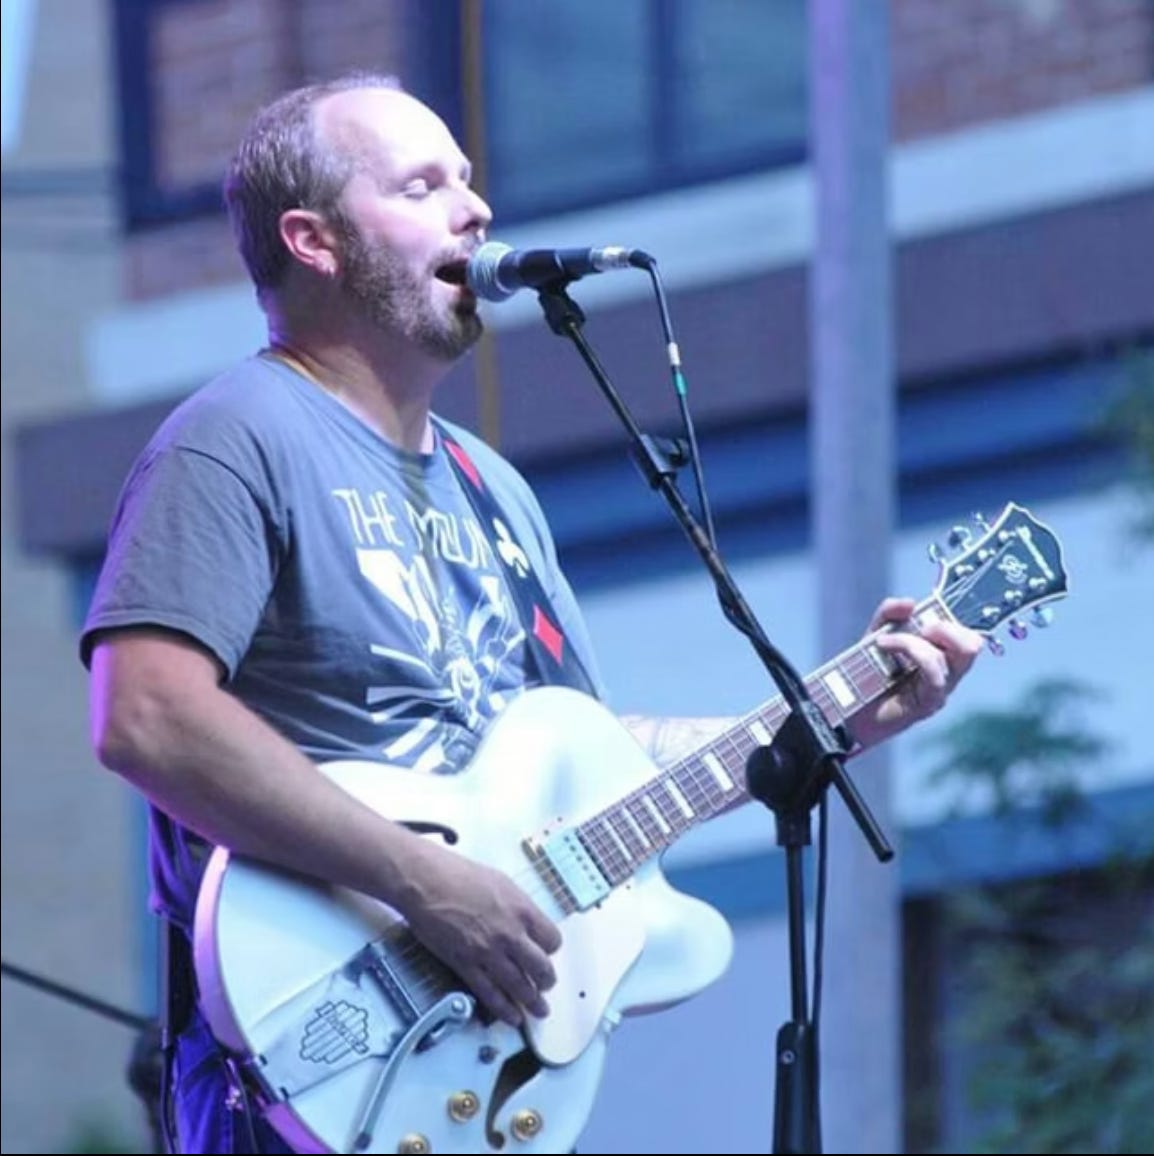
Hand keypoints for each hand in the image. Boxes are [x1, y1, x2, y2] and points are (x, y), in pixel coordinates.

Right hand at [401, 840, 560, 1026]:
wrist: (427, 882)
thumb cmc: (458, 875)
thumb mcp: (501, 883)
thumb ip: (517, 905)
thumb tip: (526, 920)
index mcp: (522, 910)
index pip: (551, 940)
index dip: (551, 950)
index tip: (547, 953)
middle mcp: (510, 935)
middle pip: (541, 968)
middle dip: (546, 981)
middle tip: (546, 985)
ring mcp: (489, 953)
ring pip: (520, 986)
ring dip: (532, 1002)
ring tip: (539, 1010)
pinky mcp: (467, 966)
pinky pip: (491, 994)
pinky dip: (504, 1009)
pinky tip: (513, 1016)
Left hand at [848, 596, 983, 749]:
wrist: (844, 714)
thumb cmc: (862, 677)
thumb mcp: (874, 636)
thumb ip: (889, 615)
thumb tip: (910, 603)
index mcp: (939, 656)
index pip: (965, 634)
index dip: (951, 618)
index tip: (923, 613)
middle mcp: (946, 674)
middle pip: (973, 644)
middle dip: (946, 627)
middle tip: (917, 629)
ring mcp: (940, 690)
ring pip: (956, 655)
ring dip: (916, 639)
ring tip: (885, 641)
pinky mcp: (929, 704)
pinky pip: (936, 674)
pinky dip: (911, 650)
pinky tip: (883, 646)